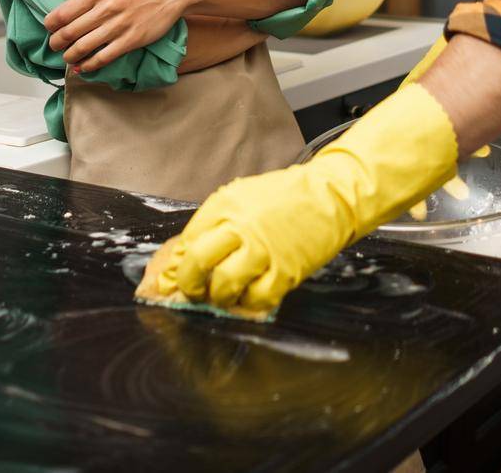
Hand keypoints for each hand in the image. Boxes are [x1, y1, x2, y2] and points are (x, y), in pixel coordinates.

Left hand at [45, 0, 188, 72]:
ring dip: (69, 56)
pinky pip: (104, 57)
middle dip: (56, 42)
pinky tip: (82, 67)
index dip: (50, 24)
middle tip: (54, 45)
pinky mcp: (130, 40)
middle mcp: (106, 8)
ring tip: (66, 57)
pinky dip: (89, 65)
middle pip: (70, 32)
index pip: (63, 12)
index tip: (49, 28)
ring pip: (84, 47)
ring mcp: (118, 26)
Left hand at [137, 83, 458, 315]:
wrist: (332, 195)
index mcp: (224, 205)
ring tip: (219, 296)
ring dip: (216, 298)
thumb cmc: (284, 198)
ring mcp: (263, 251)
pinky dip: (246, 305)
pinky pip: (255, 299)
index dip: (173, 267)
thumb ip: (214, 224)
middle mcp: (240, 226)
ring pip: (223, 285)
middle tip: (188, 293)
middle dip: (187, 285)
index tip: (167, 281)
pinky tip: (245, 299)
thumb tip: (184, 257)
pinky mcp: (285, 271)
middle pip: (197, 263)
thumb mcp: (241, 197)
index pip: (187, 241)